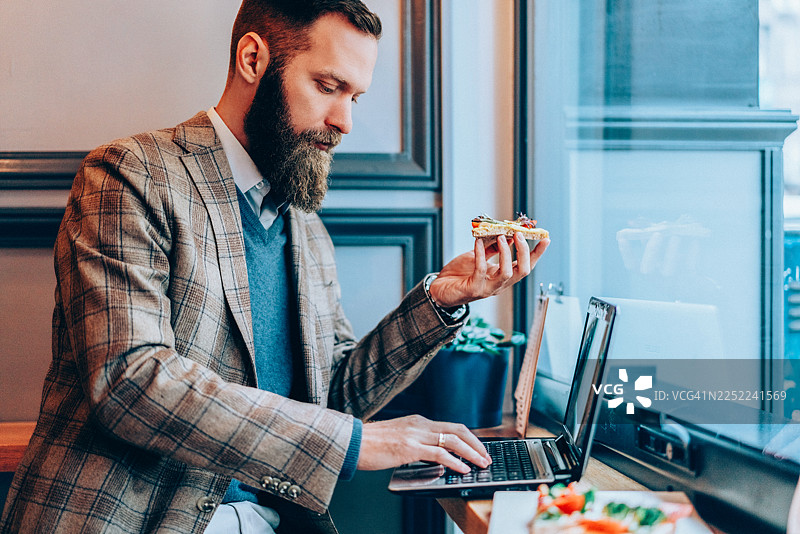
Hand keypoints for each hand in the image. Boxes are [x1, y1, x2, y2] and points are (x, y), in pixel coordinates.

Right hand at [356, 415, 490, 472]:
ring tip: (481, 464)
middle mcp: (420, 424)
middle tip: (486, 456)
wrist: (353, 441)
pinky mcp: (409, 447)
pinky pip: (439, 453)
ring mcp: (415, 435)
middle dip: (476, 444)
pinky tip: (463, 468)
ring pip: (452, 440)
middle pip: (457, 430)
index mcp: (418, 421)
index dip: (469, 437)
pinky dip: (455, 461)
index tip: (479, 448)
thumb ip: (416, 443)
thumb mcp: (399, 437)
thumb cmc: (372, 444)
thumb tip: (433, 455)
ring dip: (471, 453)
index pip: (451, 426)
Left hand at [429, 233, 549, 307]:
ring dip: (506, 253)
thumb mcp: (478, 258)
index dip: (538, 254)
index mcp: (503, 277)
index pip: (527, 266)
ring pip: (507, 273)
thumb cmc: (459, 274)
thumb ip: (492, 249)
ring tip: (501, 237)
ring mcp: (487, 288)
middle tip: (520, 234)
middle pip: (523, 271)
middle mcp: (499, 285)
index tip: (546, 238)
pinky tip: (478, 242)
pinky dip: (481, 254)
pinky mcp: (474, 289)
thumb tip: (506, 234)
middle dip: (525, 252)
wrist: (439, 290)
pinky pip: (481, 270)